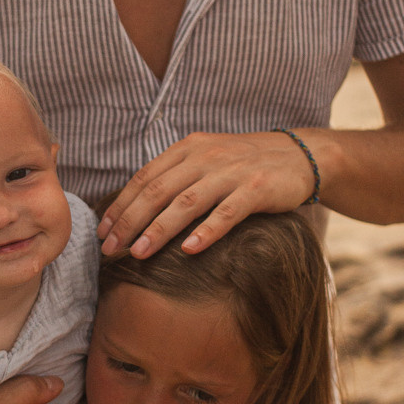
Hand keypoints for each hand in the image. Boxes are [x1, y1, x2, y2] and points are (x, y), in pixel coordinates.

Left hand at [98, 130, 318, 258]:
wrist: (300, 155)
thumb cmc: (246, 164)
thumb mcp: (207, 160)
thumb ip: (176, 177)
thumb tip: (136, 209)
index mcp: (188, 149)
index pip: (145, 178)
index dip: (121, 205)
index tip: (102, 232)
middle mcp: (206, 156)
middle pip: (158, 191)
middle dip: (130, 221)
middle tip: (110, 249)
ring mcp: (232, 171)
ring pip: (187, 202)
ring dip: (159, 229)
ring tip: (139, 253)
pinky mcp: (257, 188)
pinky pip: (227, 212)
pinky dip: (207, 231)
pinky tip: (189, 250)